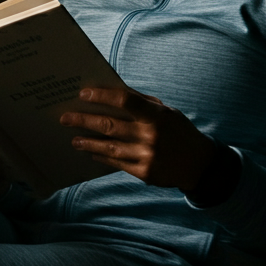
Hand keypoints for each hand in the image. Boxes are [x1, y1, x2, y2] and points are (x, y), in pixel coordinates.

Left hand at [59, 87, 214, 190]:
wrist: (200, 164)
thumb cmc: (178, 131)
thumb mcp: (166, 112)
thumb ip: (142, 103)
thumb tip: (111, 92)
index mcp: (157, 116)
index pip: (125, 101)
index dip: (102, 96)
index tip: (83, 94)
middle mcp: (151, 136)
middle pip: (110, 125)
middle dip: (83, 120)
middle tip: (65, 118)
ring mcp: (146, 156)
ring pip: (109, 147)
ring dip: (87, 143)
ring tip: (73, 139)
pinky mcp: (144, 173)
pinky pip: (116, 163)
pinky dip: (102, 157)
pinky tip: (91, 153)